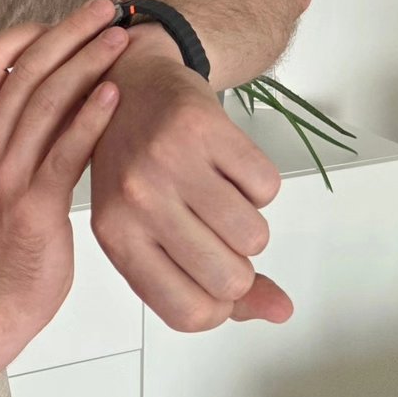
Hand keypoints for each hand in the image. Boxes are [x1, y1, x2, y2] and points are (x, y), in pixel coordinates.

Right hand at [0, 0, 130, 357]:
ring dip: (85, 64)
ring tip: (119, 40)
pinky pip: (62, 152)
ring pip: (43, 101)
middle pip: (24, 70)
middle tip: (106, 9)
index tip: (69, 17)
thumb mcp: (1, 169)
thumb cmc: (6, 232)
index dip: (27, 30)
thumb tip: (68, 83)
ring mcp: (6, 173)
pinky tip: (114, 95)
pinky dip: (89, 119)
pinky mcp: (32, 205)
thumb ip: (24, 127)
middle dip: (68, 32)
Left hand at [89, 28, 293, 331]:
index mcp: (115, 236)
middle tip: (213, 225)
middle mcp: (135, 200)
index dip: (219, 304)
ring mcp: (167, 161)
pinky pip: (267, 186)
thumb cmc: (134, 164)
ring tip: (214, 189)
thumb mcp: (147, 228)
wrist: (128, 83)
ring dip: (248, 219)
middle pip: (229, 279)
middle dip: (238, 261)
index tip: (213, 274)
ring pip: (254, 235)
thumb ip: (208, 282)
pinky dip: (257, 181)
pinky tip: (222, 161)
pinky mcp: (201, 125)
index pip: (189, 313)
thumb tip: (282, 309)